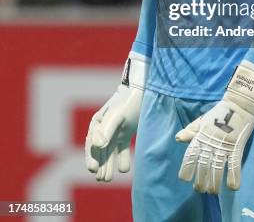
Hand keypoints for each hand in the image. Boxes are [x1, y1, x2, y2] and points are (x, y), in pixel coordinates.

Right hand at [85, 52, 149, 181]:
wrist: (145, 92)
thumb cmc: (128, 102)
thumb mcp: (117, 115)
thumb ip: (107, 130)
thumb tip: (97, 145)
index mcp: (98, 122)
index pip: (92, 143)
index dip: (91, 156)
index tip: (93, 169)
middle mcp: (104, 128)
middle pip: (99, 150)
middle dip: (99, 164)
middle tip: (102, 178)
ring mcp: (115, 131)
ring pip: (109, 152)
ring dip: (108, 164)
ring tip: (107, 179)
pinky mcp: (125, 133)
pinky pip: (121, 149)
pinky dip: (121, 159)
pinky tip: (123, 169)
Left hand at [176, 61, 253, 193]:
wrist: (239, 104)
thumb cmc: (220, 113)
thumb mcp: (202, 121)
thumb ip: (191, 131)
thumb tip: (178, 138)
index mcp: (200, 136)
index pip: (190, 155)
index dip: (186, 169)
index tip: (185, 179)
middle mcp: (210, 142)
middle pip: (202, 166)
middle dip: (200, 181)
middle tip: (201, 190)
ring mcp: (224, 145)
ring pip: (217, 169)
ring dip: (214, 183)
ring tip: (213, 192)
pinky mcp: (237, 146)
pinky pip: (234, 165)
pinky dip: (233, 177)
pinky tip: (232, 187)